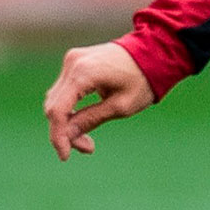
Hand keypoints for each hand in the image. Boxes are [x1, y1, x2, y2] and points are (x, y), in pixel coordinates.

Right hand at [43, 42, 154, 160]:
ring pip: (56, 99)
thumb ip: (91, 119)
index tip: (65, 156)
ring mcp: (73, 60)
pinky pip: (64, 90)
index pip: (58, 110)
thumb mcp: (121, 106)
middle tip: (87, 148)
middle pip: (55, 106)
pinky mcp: (75, 62)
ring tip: (88, 139)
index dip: (58, 136)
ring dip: (67, 121)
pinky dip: (69, 108)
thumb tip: (66, 137)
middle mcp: (73, 63)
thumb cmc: (144, 79)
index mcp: (84, 73)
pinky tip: (82, 120)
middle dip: (65, 131)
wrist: (155, 52)